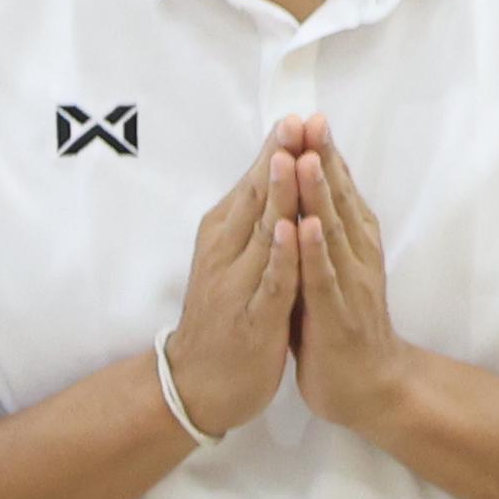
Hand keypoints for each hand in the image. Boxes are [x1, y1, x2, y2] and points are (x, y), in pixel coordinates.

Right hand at [160, 135, 302, 440]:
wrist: (200, 383)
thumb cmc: (226, 316)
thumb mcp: (237, 262)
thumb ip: (251, 222)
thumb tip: (268, 179)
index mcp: (225, 237)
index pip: (253, 186)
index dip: (276, 151)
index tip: (298, 115)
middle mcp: (225, 253)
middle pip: (255, 199)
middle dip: (278, 159)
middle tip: (296, 120)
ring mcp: (237, 284)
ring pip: (261, 232)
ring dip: (277, 195)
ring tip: (291, 157)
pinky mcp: (252, 316)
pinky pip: (269, 281)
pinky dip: (281, 255)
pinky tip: (293, 230)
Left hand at [286, 123, 413, 432]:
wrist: (371, 387)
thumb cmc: (344, 327)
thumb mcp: (334, 271)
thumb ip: (325, 235)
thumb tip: (312, 197)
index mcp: (354, 246)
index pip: (340, 191)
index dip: (324, 154)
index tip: (310, 116)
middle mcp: (357, 257)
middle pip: (339, 200)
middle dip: (323, 159)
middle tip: (311, 119)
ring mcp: (349, 285)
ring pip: (332, 231)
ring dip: (319, 194)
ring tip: (306, 157)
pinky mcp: (335, 314)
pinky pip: (323, 278)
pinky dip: (315, 250)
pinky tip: (306, 224)